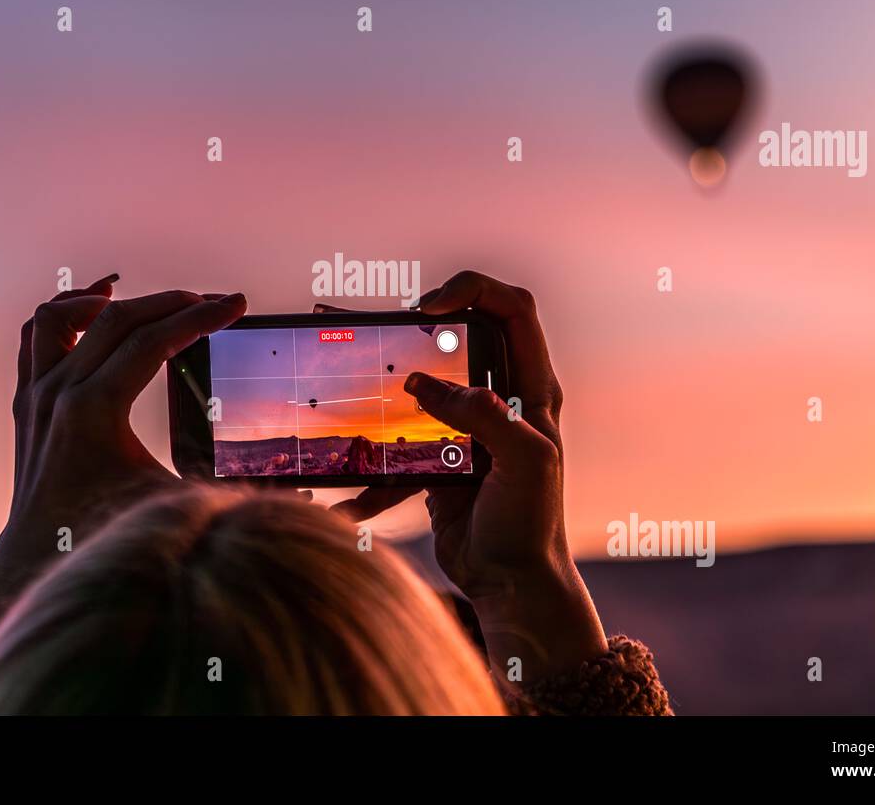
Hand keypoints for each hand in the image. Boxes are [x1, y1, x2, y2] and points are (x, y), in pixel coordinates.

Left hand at [0, 276, 246, 664]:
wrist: (43, 561)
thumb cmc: (110, 540)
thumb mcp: (178, 510)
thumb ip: (231, 493)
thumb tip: (308, 490)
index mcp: (92, 412)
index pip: (153, 340)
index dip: (201, 317)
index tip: (235, 304)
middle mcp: (57, 394)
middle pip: (119, 319)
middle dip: (174, 302)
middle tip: (214, 302)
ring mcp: (35, 394)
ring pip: (65, 314)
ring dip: (111, 301)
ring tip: (152, 301)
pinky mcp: (27, 401)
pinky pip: (39, 333)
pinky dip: (69, 312)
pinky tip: (98, 309)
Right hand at [332, 271, 606, 681]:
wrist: (509, 583)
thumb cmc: (531, 524)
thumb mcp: (525, 463)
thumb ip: (485, 417)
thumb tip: (428, 385)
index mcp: (531, 390)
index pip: (513, 312)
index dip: (474, 292)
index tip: (429, 307)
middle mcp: (500, 398)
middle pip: (458, 335)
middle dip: (416, 322)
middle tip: (379, 323)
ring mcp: (464, 426)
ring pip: (420, 382)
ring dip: (383, 373)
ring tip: (343, 352)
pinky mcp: (435, 456)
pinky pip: (397, 439)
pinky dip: (372, 453)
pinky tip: (345, 469)